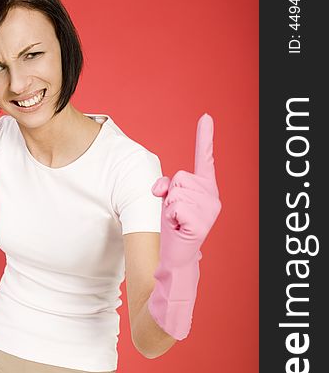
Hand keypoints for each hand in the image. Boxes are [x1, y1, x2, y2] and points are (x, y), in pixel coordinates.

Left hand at [151, 113, 221, 267]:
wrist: (177, 256)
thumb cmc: (174, 226)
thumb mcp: (169, 200)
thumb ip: (167, 186)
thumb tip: (161, 187)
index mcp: (206, 188)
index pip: (205, 160)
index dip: (205, 138)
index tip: (206, 117)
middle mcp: (212, 196)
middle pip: (180, 176)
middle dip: (170, 193)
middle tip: (176, 213)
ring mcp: (209, 210)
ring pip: (175, 191)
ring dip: (169, 207)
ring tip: (177, 221)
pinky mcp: (201, 223)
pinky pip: (174, 206)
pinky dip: (170, 217)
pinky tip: (178, 228)